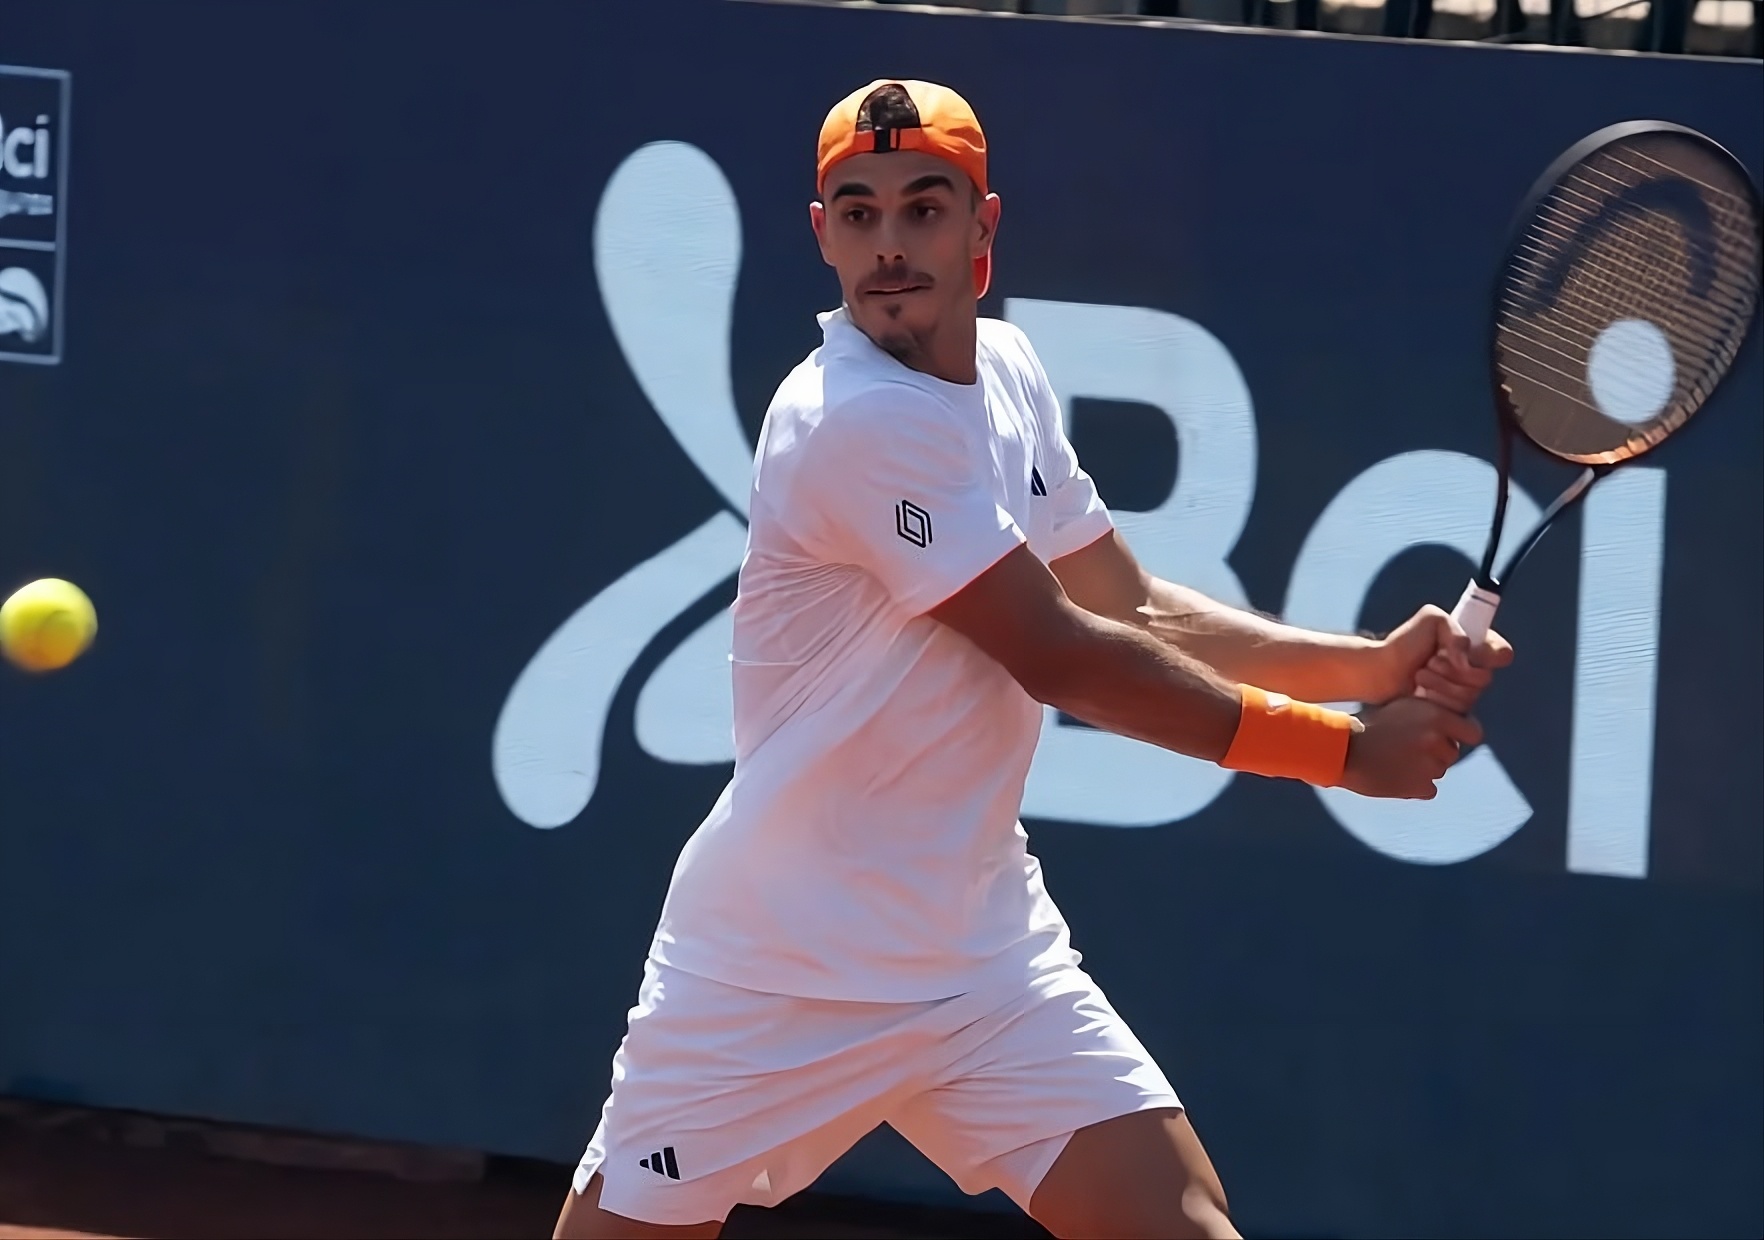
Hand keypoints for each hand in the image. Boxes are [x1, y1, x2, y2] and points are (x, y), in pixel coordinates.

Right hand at [1339, 696, 1483, 799]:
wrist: (1343, 750)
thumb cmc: (1368, 724)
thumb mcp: (1402, 706)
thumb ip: (1430, 713)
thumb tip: (1451, 719)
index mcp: (1437, 717)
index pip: (1473, 732)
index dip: (1463, 734)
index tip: (1454, 736)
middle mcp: (1437, 741)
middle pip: (1452, 753)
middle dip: (1436, 752)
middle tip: (1409, 749)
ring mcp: (1429, 766)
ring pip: (1439, 771)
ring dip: (1423, 769)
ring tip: (1396, 762)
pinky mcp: (1418, 787)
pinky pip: (1428, 789)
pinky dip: (1415, 786)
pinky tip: (1395, 776)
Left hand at [1371, 604, 1513, 710]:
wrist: (1380, 671)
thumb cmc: (1403, 643)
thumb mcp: (1431, 620)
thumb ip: (1456, 632)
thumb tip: (1466, 660)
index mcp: (1473, 646)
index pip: (1502, 653)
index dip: (1488, 655)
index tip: (1464, 652)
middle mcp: (1473, 670)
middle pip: (1484, 679)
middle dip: (1452, 671)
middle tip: (1430, 662)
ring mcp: (1463, 692)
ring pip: (1470, 696)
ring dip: (1441, 684)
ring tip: (1419, 676)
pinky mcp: (1451, 711)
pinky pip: (1458, 712)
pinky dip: (1437, 701)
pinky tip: (1421, 694)